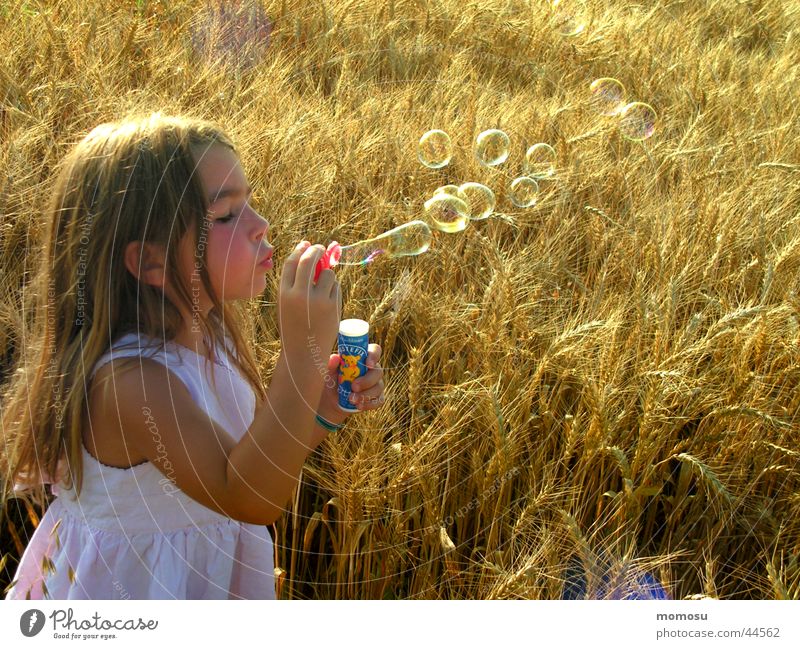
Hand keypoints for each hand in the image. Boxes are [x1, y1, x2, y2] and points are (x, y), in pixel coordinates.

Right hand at [277, 241, 340, 378]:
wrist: (303, 353)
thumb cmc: (294, 327)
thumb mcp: (287, 305)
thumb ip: (295, 284)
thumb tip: (311, 256)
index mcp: (283, 293)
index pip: (291, 262)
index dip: (300, 249)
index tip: (306, 244)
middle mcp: (299, 294)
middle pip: (309, 261)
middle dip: (316, 250)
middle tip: (321, 247)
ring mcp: (316, 300)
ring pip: (327, 273)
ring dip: (328, 273)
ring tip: (324, 286)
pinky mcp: (332, 306)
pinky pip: (336, 287)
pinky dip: (334, 288)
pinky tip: (328, 301)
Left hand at [316, 343, 384, 424]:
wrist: (334, 400)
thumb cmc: (334, 380)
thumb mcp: (330, 373)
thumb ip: (332, 365)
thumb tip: (334, 357)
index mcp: (363, 358)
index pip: (375, 350)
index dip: (374, 355)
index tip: (367, 364)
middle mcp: (373, 369)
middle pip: (378, 372)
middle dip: (366, 381)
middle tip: (353, 387)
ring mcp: (377, 383)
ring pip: (378, 387)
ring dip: (365, 395)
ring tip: (351, 399)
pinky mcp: (377, 397)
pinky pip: (379, 400)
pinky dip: (369, 404)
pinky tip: (359, 406)